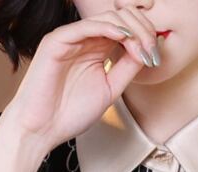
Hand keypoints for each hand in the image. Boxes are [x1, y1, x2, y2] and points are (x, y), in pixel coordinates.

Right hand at [0, 9, 161, 155]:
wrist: (41, 129)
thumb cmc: (69, 114)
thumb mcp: (109, 89)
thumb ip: (126, 69)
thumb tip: (147, 51)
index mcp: (96, 49)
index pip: (126, 30)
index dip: (145, 38)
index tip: (156, 57)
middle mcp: (84, 40)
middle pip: (121, 18)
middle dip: (142, 31)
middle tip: (152, 50)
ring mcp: (70, 38)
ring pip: (108, 17)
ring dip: (131, 29)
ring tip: (141, 48)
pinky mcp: (57, 40)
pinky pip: (87, 26)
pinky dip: (109, 28)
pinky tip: (124, 38)